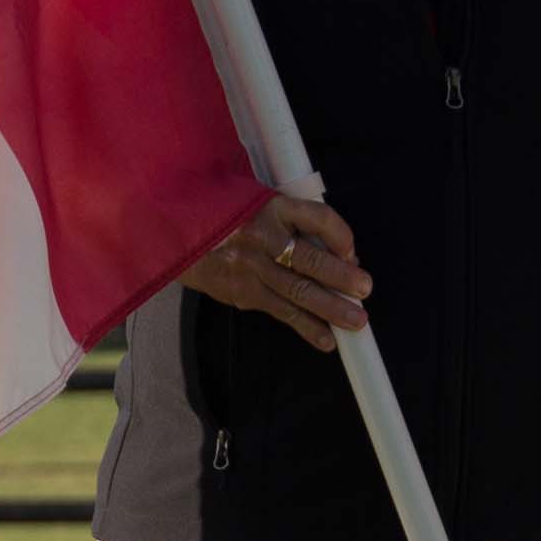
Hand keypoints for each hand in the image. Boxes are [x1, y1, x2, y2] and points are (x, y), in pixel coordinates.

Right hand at [182, 192, 368, 351]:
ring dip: (331, 309)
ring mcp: (251, 267)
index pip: (318, 218)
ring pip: (299, 291)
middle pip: (311, 260)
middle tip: (365, 289)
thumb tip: (337, 252)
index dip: (341, 235)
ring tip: (356, 321)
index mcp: (272, 206)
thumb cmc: (226, 214)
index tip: (352, 250)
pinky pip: (281, 312)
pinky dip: (306, 327)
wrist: (176, 231)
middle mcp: (262, 236)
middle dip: (342, 278)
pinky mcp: (242, 292)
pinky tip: (326, 339)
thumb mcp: (258, 201)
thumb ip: (294, 221)